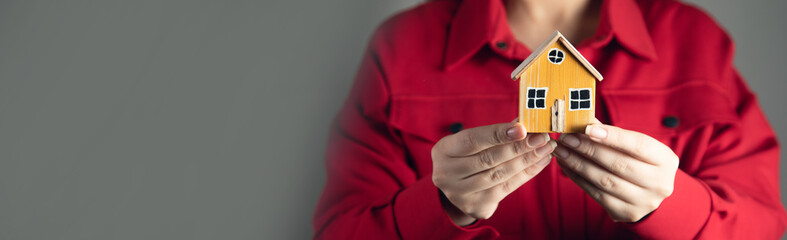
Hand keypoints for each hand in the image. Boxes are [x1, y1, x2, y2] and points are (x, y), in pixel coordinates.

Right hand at [431, 122, 555, 225]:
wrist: (454, 186)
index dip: (498, 134)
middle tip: (542, 137)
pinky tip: (540, 163)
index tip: (523, 128)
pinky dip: (525, 174)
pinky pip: (506, 189)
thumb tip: (524, 121)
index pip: (473, 140)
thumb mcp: (472, 141)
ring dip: (527, 161)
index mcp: (443, 151)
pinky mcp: (475, 206)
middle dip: (519, 147)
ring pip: (499, 175)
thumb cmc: (466, 156)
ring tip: (545, 149)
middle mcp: (447, 174)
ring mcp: (460, 193)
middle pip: (488, 159)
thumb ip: (495, 133)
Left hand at [553, 121, 678, 221]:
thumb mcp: (635, 146)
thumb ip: (612, 133)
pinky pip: (596, 194)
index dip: (612, 136)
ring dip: (578, 164)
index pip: (638, 145)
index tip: (587, 128)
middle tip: (567, 138)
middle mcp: (659, 183)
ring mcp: (644, 201)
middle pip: (619, 164)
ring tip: (561, 151)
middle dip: (588, 149)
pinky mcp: (627, 212)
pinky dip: (578, 178)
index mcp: (665, 160)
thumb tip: (583, 120)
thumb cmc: (639, 162)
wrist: (649, 193)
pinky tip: (566, 166)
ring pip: (605, 180)